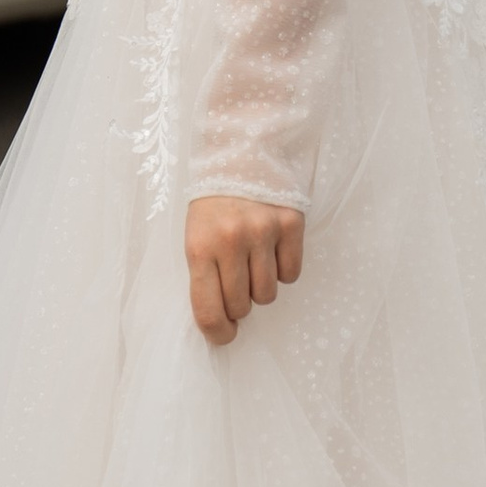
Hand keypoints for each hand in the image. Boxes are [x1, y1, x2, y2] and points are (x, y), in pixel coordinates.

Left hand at [184, 197, 302, 347]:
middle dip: (239, 303)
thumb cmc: (213, 203)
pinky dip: (282, 269)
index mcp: (200, 245)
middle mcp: (232, 240)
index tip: (224, 334)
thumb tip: (221, 321)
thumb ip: (204, 275)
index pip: (209, 310)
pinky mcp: (291, 224)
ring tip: (252, 259)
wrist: (240, 152)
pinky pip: (291, 274)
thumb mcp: (195, 234)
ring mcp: (263, 231)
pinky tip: (272, 248)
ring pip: (268, 294)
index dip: (218, 333)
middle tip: (236, 281)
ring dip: (260, 286)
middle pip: (242, 306)